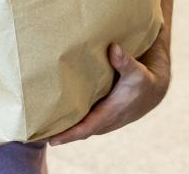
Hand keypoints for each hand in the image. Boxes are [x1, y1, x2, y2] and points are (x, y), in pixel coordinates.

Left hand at [48, 29, 170, 145]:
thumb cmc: (144, 80)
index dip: (68, 134)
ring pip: (79, 123)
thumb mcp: (137, 71)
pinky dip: (69, 117)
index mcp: (111, 113)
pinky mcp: (101, 110)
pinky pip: (82, 117)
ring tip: (39, 122)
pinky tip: (54, 110)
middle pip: (78, 129)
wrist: (153, 87)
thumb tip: (114, 49)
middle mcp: (105, 119)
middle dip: (59, 132)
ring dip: (62, 125)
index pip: (86, 128)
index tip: (51, 139)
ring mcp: (102, 116)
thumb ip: (125, 62)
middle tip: (35, 131)